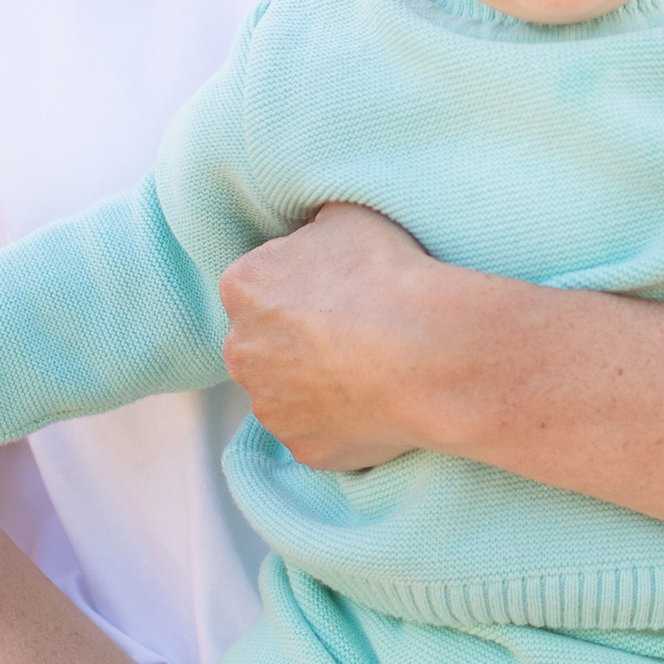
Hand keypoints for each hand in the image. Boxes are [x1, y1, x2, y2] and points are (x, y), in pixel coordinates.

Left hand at [219, 203, 447, 470]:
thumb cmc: (384, 276)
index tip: (335, 290)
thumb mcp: (345, 217)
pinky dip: (342, 422)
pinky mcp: (300, 447)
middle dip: (297, 341)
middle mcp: (241, 351)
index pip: (257, 286)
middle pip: (264, 344)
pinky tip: (377, 401)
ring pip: (287, 393)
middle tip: (351, 332)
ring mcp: (269, 406)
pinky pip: (318, 432)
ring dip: (317, 384)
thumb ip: (313, 232)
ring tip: (371, 369)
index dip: (299, 286)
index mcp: (242, 287)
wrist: (422, 351)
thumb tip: (316, 239)